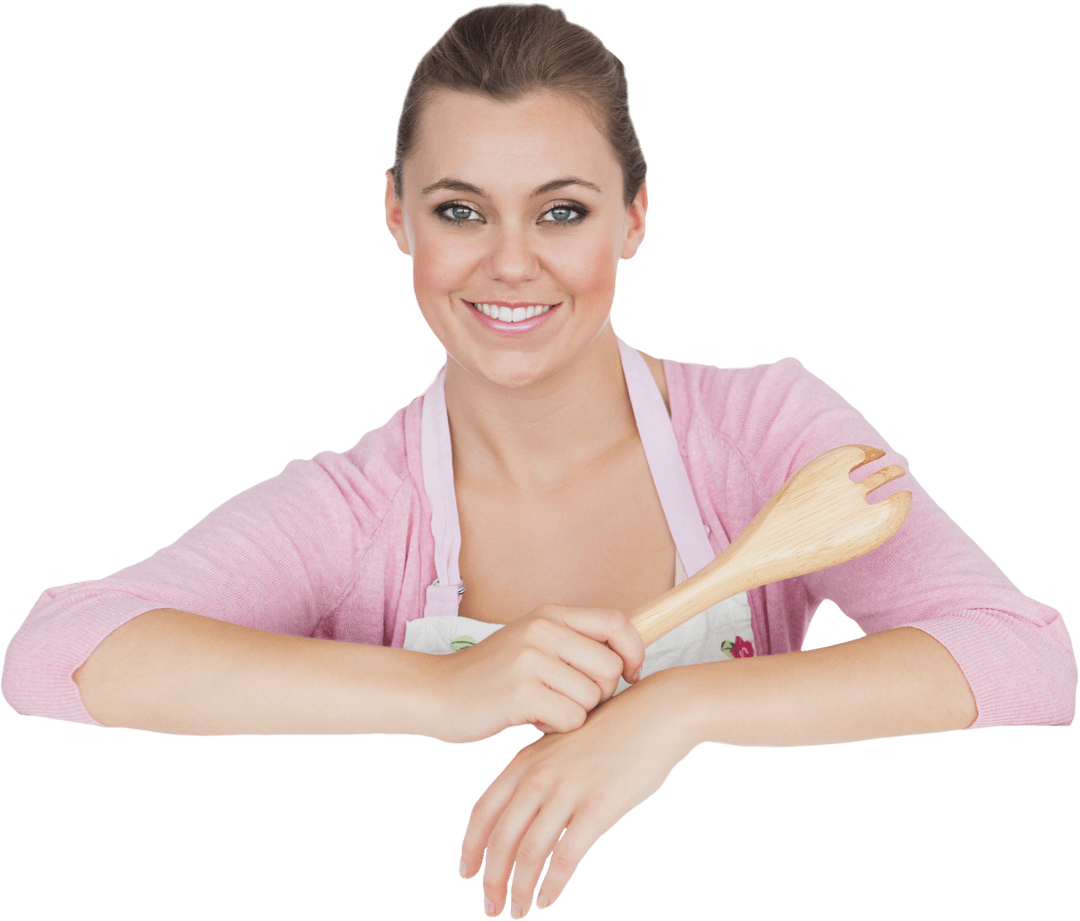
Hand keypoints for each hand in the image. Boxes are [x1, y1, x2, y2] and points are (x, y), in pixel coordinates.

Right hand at [436, 604, 645, 744]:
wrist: (436, 692)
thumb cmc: (491, 676)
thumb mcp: (531, 643)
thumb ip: (572, 643)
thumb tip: (626, 657)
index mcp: (550, 615)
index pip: (616, 623)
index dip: (634, 651)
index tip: (631, 675)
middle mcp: (542, 630)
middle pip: (610, 667)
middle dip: (602, 694)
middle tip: (573, 701)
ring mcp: (530, 659)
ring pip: (592, 697)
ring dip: (576, 713)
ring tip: (545, 708)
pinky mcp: (520, 692)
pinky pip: (571, 718)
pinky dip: (558, 727)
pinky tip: (534, 719)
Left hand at [458, 671, 697, 917]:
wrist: (658, 713)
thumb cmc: (614, 730)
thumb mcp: (563, 744)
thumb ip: (539, 772)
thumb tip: (522, 810)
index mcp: (527, 760)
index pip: (483, 811)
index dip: (470, 847)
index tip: (466, 872)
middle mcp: (540, 775)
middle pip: (500, 838)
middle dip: (491, 878)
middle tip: (491, 905)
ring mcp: (568, 790)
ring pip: (529, 853)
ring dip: (520, 888)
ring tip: (520, 910)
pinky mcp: (599, 807)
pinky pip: (565, 857)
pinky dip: (552, 884)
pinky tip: (549, 900)